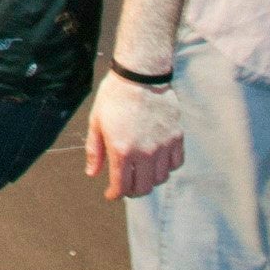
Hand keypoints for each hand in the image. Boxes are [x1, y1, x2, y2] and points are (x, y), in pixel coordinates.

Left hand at [83, 70, 184, 198]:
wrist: (140, 75)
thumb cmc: (114, 97)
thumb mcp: (96, 122)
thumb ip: (95, 151)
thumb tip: (92, 173)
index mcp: (121, 150)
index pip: (121, 186)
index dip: (114, 194)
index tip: (111, 194)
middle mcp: (144, 152)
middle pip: (142, 188)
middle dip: (132, 191)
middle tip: (126, 185)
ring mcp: (163, 146)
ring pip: (160, 178)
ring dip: (149, 180)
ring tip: (141, 172)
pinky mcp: (176, 138)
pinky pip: (175, 164)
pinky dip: (166, 167)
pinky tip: (157, 161)